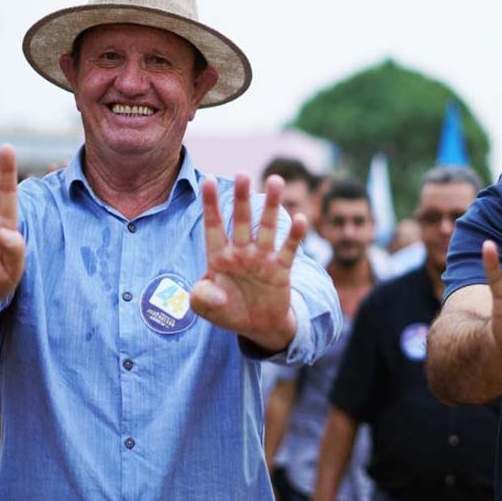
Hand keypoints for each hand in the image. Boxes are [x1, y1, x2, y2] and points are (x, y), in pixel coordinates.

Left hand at [190, 174, 305, 352]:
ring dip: (271, 206)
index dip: (211, 205)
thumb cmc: (227, 311)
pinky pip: (288, 250)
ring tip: (275, 181)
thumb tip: (218, 295)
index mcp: (219, 257)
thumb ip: (201, 298)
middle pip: (242, 221)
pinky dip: (294, 235)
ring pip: (267, 228)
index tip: (207, 181)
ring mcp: (262, 258)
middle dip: (242, 198)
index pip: (213, 227)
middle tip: (243, 174)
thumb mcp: (204, 307)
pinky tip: (300, 219)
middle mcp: (241, 252)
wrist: (256, 326)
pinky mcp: (281, 269)